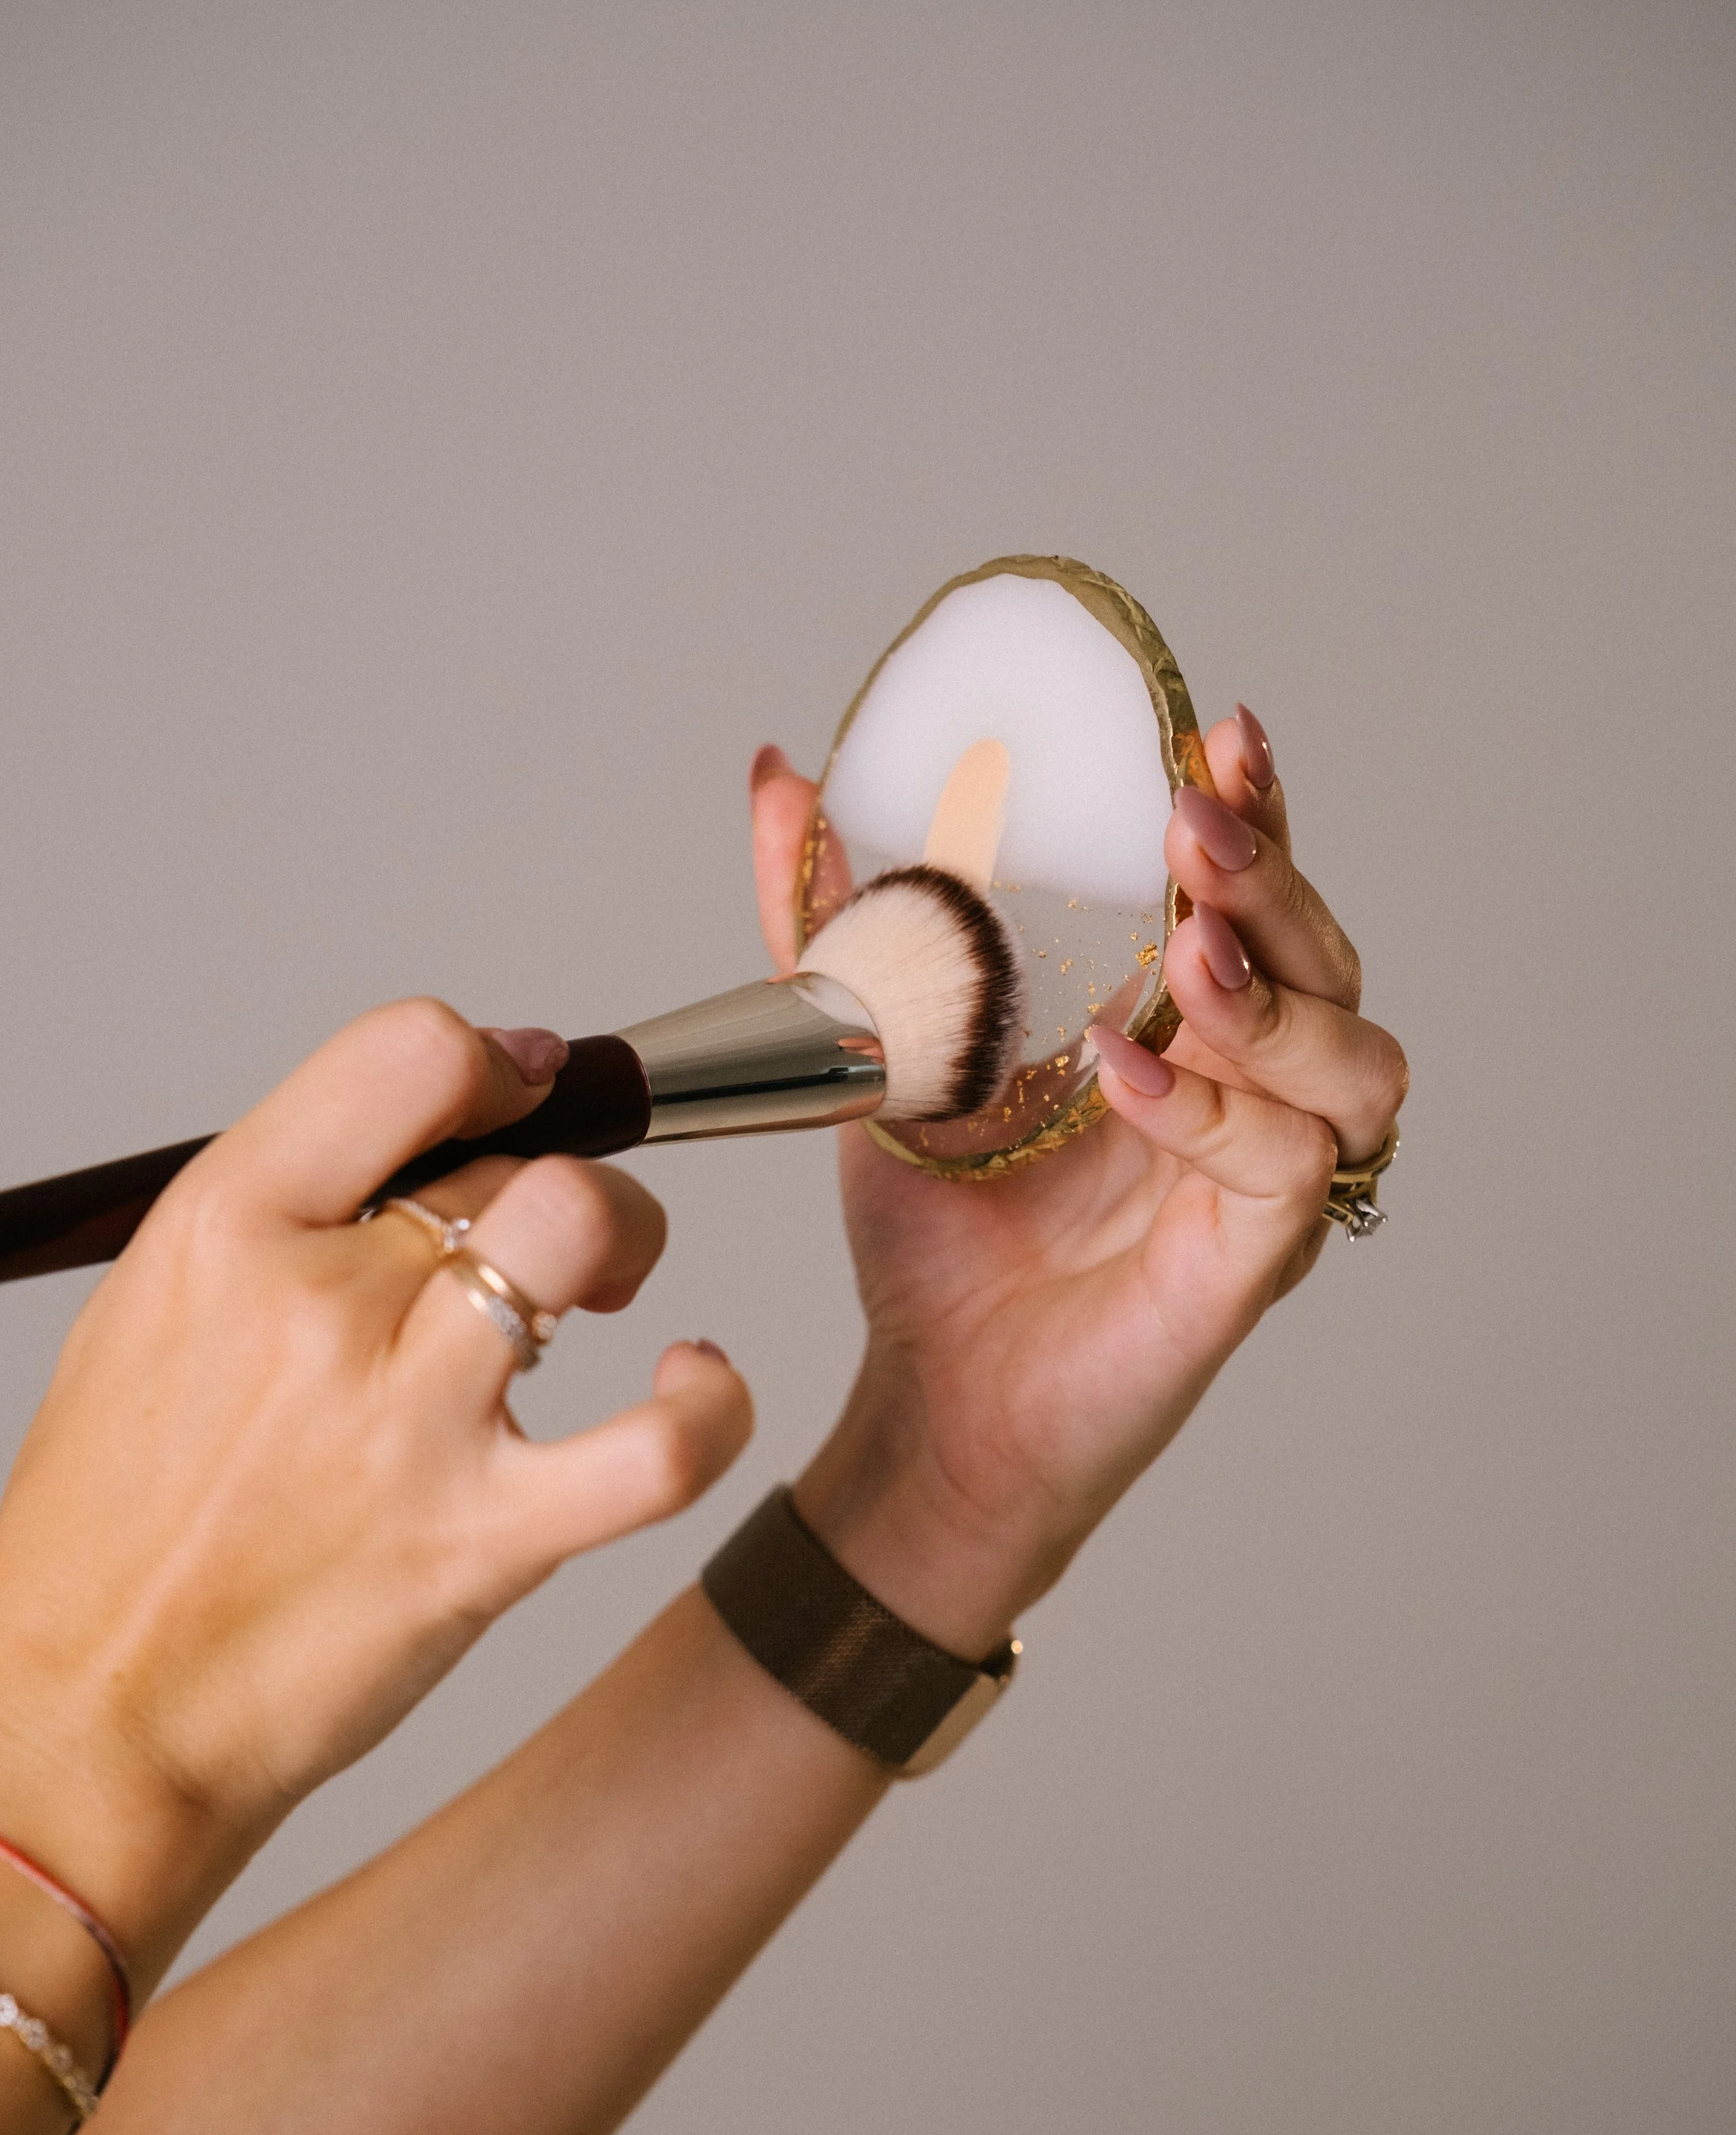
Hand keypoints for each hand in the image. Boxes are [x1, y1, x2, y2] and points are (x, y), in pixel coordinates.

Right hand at [0, 1002, 751, 1985]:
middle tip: (542, 1237)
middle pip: (508, 1158)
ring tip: (618, 1283)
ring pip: (586, 1230)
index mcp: (223, 1231)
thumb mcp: (157, 1310)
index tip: (515, 1091)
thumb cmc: (123, 1528)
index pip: (408, 1054)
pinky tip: (698, 1382)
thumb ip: (290, 1210)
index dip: (492, 1061)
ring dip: (630, 1237)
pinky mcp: (484, 1542)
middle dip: (546, 1179)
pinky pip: (662, 1450)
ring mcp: (404, 1424)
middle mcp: (317, 1309)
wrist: (97, 1719)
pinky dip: (713, 1406)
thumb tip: (437, 1135)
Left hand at [748, 708, 1406, 1651]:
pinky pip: (1288, 1168)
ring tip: (1192, 951)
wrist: (933, 1400)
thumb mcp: (872, 1048)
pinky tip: (1127, 1077)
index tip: (1215, 734)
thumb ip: (832, 914)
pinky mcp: (1255, 1260)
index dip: (1253, 810)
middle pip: (1326, 956)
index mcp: (1181, 1021)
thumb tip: (780, 772)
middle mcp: (1251, 1087)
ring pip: (1353, 1059)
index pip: (1249, 892)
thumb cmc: (938, 1235)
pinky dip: (1214, 1115)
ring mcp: (1266, 1175)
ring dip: (1278, 994)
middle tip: (1196, 824)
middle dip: (1271, 877)